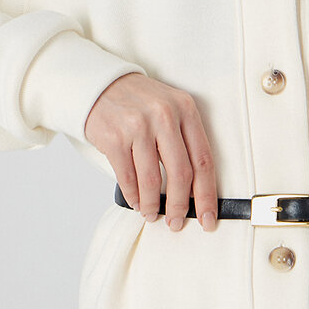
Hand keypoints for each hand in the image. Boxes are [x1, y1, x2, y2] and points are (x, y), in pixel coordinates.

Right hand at [83, 72, 218, 232]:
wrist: (100, 85)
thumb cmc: (139, 103)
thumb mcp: (170, 109)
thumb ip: (184, 141)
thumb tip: (194, 190)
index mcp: (186, 109)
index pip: (204, 159)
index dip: (207, 193)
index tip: (208, 216)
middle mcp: (165, 116)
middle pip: (181, 173)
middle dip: (180, 206)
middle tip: (177, 222)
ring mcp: (138, 126)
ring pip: (152, 180)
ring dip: (152, 205)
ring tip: (152, 214)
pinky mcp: (115, 137)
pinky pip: (127, 177)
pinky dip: (133, 196)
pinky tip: (137, 202)